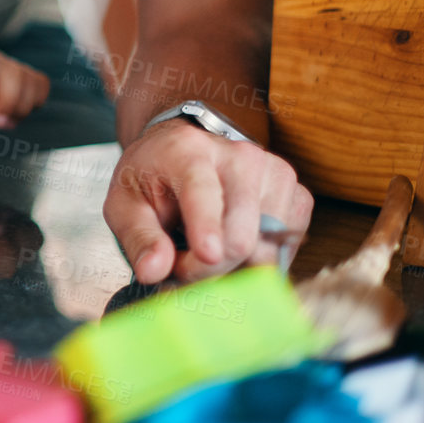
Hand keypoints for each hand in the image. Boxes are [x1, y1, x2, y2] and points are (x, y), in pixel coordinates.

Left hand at [104, 120, 312, 282]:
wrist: (184, 152)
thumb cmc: (154, 179)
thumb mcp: (125, 204)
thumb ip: (138, 238)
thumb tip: (154, 271)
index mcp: (187, 151)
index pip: (201, 190)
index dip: (206, 225)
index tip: (208, 253)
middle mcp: (238, 155)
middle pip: (239, 234)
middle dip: (210, 266)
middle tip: (185, 262)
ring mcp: (274, 172)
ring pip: (267, 247)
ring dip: (237, 265)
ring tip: (210, 249)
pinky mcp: (298, 193)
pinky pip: (290, 245)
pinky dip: (265, 258)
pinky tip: (241, 246)